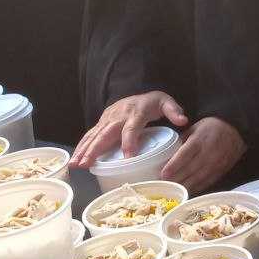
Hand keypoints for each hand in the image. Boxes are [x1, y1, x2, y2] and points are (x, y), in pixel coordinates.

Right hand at [71, 91, 187, 167]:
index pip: (131, 128)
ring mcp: (107, 119)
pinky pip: (90, 135)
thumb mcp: (166, 103)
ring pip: (94, 135)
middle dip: (96, 149)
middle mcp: (118, 116)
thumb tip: (183, 120)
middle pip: (106, 133)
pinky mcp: (101, 123)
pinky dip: (81, 147)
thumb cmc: (153, 103)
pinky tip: (75, 161)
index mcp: (135, 113)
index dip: (129, 141)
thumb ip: (174, 111)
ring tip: (76, 165)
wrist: (138, 93)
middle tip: (87, 163)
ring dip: (84, 150)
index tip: (128, 157)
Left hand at [161, 117, 245, 192]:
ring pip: (198, 179)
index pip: (184, 155)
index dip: (173, 166)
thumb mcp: (195, 127)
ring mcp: (216, 163)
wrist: (236, 129)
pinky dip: (196, 187)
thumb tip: (169, 153)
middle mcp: (208, 153)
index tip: (163, 174)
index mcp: (199, 140)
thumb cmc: (212, 126)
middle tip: (164, 184)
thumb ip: (182, 140)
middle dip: (175, 179)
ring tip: (174, 190)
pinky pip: (207, 182)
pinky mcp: (221, 170)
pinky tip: (188, 190)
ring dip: (185, 186)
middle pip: (189, 170)